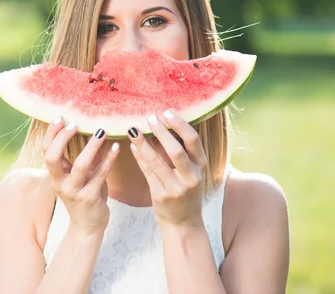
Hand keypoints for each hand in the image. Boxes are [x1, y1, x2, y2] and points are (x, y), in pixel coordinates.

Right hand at [41, 117, 119, 234]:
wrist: (88, 225)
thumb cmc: (84, 194)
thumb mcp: (79, 175)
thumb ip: (80, 156)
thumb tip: (90, 128)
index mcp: (55, 175)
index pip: (46, 151)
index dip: (51, 134)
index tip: (60, 117)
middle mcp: (60, 183)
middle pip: (52, 158)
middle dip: (62, 138)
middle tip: (75, 123)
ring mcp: (74, 192)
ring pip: (80, 166)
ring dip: (91, 147)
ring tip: (102, 131)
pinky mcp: (90, 198)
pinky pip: (100, 175)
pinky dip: (109, 160)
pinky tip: (116, 147)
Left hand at [127, 110, 206, 228]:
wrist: (183, 223)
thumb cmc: (186, 191)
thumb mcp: (191, 171)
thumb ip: (181, 152)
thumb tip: (162, 125)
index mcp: (201, 166)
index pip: (193, 140)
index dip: (180, 124)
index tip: (167, 111)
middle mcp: (191, 177)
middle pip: (176, 150)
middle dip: (162, 132)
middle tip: (150, 117)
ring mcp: (176, 189)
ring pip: (157, 162)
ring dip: (144, 144)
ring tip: (133, 130)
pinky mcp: (161, 197)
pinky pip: (147, 173)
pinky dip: (139, 158)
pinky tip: (132, 147)